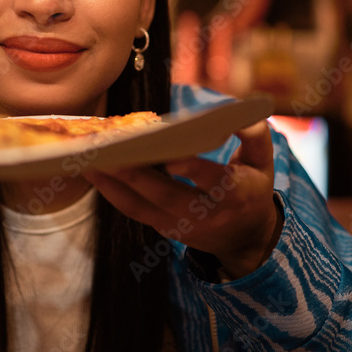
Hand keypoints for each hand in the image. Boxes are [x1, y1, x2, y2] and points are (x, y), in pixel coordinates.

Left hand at [86, 120, 282, 278]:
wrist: (246, 238)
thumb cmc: (252, 187)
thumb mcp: (264, 162)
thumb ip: (255, 135)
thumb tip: (239, 113)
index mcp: (236, 194)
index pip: (215, 182)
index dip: (194, 170)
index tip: (172, 157)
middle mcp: (207, 214)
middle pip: (167, 196)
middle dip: (136, 176)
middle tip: (109, 153)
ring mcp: (183, 226)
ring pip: (143, 207)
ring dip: (113, 185)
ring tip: (87, 160)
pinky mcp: (164, 228)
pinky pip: (134, 211)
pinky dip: (111, 192)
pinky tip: (92, 170)